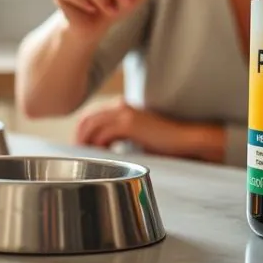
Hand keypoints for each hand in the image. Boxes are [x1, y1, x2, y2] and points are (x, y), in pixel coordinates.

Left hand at [75, 97, 225, 161]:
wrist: (184, 139)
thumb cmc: (162, 141)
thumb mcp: (135, 134)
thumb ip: (117, 135)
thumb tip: (98, 145)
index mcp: (120, 106)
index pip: (90, 115)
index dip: (81, 131)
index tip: (80, 147)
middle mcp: (119, 106)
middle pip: (87, 118)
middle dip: (79, 136)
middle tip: (78, 153)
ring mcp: (124, 113)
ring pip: (92, 125)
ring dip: (86, 142)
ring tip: (87, 156)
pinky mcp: (129, 124)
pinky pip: (104, 134)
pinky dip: (98, 145)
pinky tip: (102, 155)